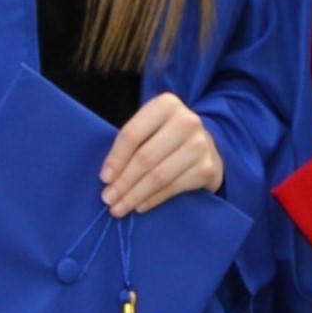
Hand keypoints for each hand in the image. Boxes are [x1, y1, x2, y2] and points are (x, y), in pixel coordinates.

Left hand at [99, 92, 223, 215]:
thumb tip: (109, 177)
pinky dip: (153, 199)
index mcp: (166, 105)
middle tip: (108, 198)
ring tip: (119, 208)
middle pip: (145, 157)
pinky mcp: (207, 167)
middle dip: (123, 182)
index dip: (116, 158)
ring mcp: (200, 144)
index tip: (104, 178)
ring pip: (158, 176)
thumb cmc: (167, 136)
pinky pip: (173, 188)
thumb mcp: (151, 128)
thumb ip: (132, 143)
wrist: (207, 145)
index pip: (132, 134)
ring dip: (135, 195)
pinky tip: (140, 206)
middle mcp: (186, 121)